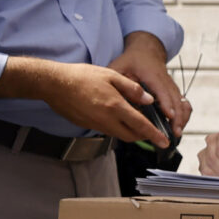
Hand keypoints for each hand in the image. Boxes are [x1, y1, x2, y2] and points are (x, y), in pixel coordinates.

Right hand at [0, 56, 163, 144]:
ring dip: (129, 132)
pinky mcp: (87, 125)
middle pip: (131, 136)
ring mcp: (95, 125)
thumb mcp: (111, 75)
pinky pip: (106, 130)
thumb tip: (148, 99)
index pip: (141, 126)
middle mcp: (106, 120)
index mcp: (115, 107)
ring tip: (135, 121)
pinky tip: (116, 117)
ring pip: (118, 134)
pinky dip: (116, 128)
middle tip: (152, 131)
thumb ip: (132, 89)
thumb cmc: (81, 76)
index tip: (164, 142)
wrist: (53, 84)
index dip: (154, 135)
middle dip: (143, 136)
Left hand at [109, 31, 189, 143]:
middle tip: (174, 132)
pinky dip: (183, 115)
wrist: (147, 51)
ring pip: (182, 103)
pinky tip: (180, 125)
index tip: (169, 115)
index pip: (162, 91)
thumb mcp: (120, 66)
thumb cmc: (133, 59)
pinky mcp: (173, 91)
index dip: (166, 104)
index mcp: (153, 76)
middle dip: (177, 117)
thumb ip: (117, 80)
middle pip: (176, 101)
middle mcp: (166, 82)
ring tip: (177, 133)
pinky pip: (183, 103)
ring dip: (182, 118)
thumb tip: (115, 96)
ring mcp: (172, 87)